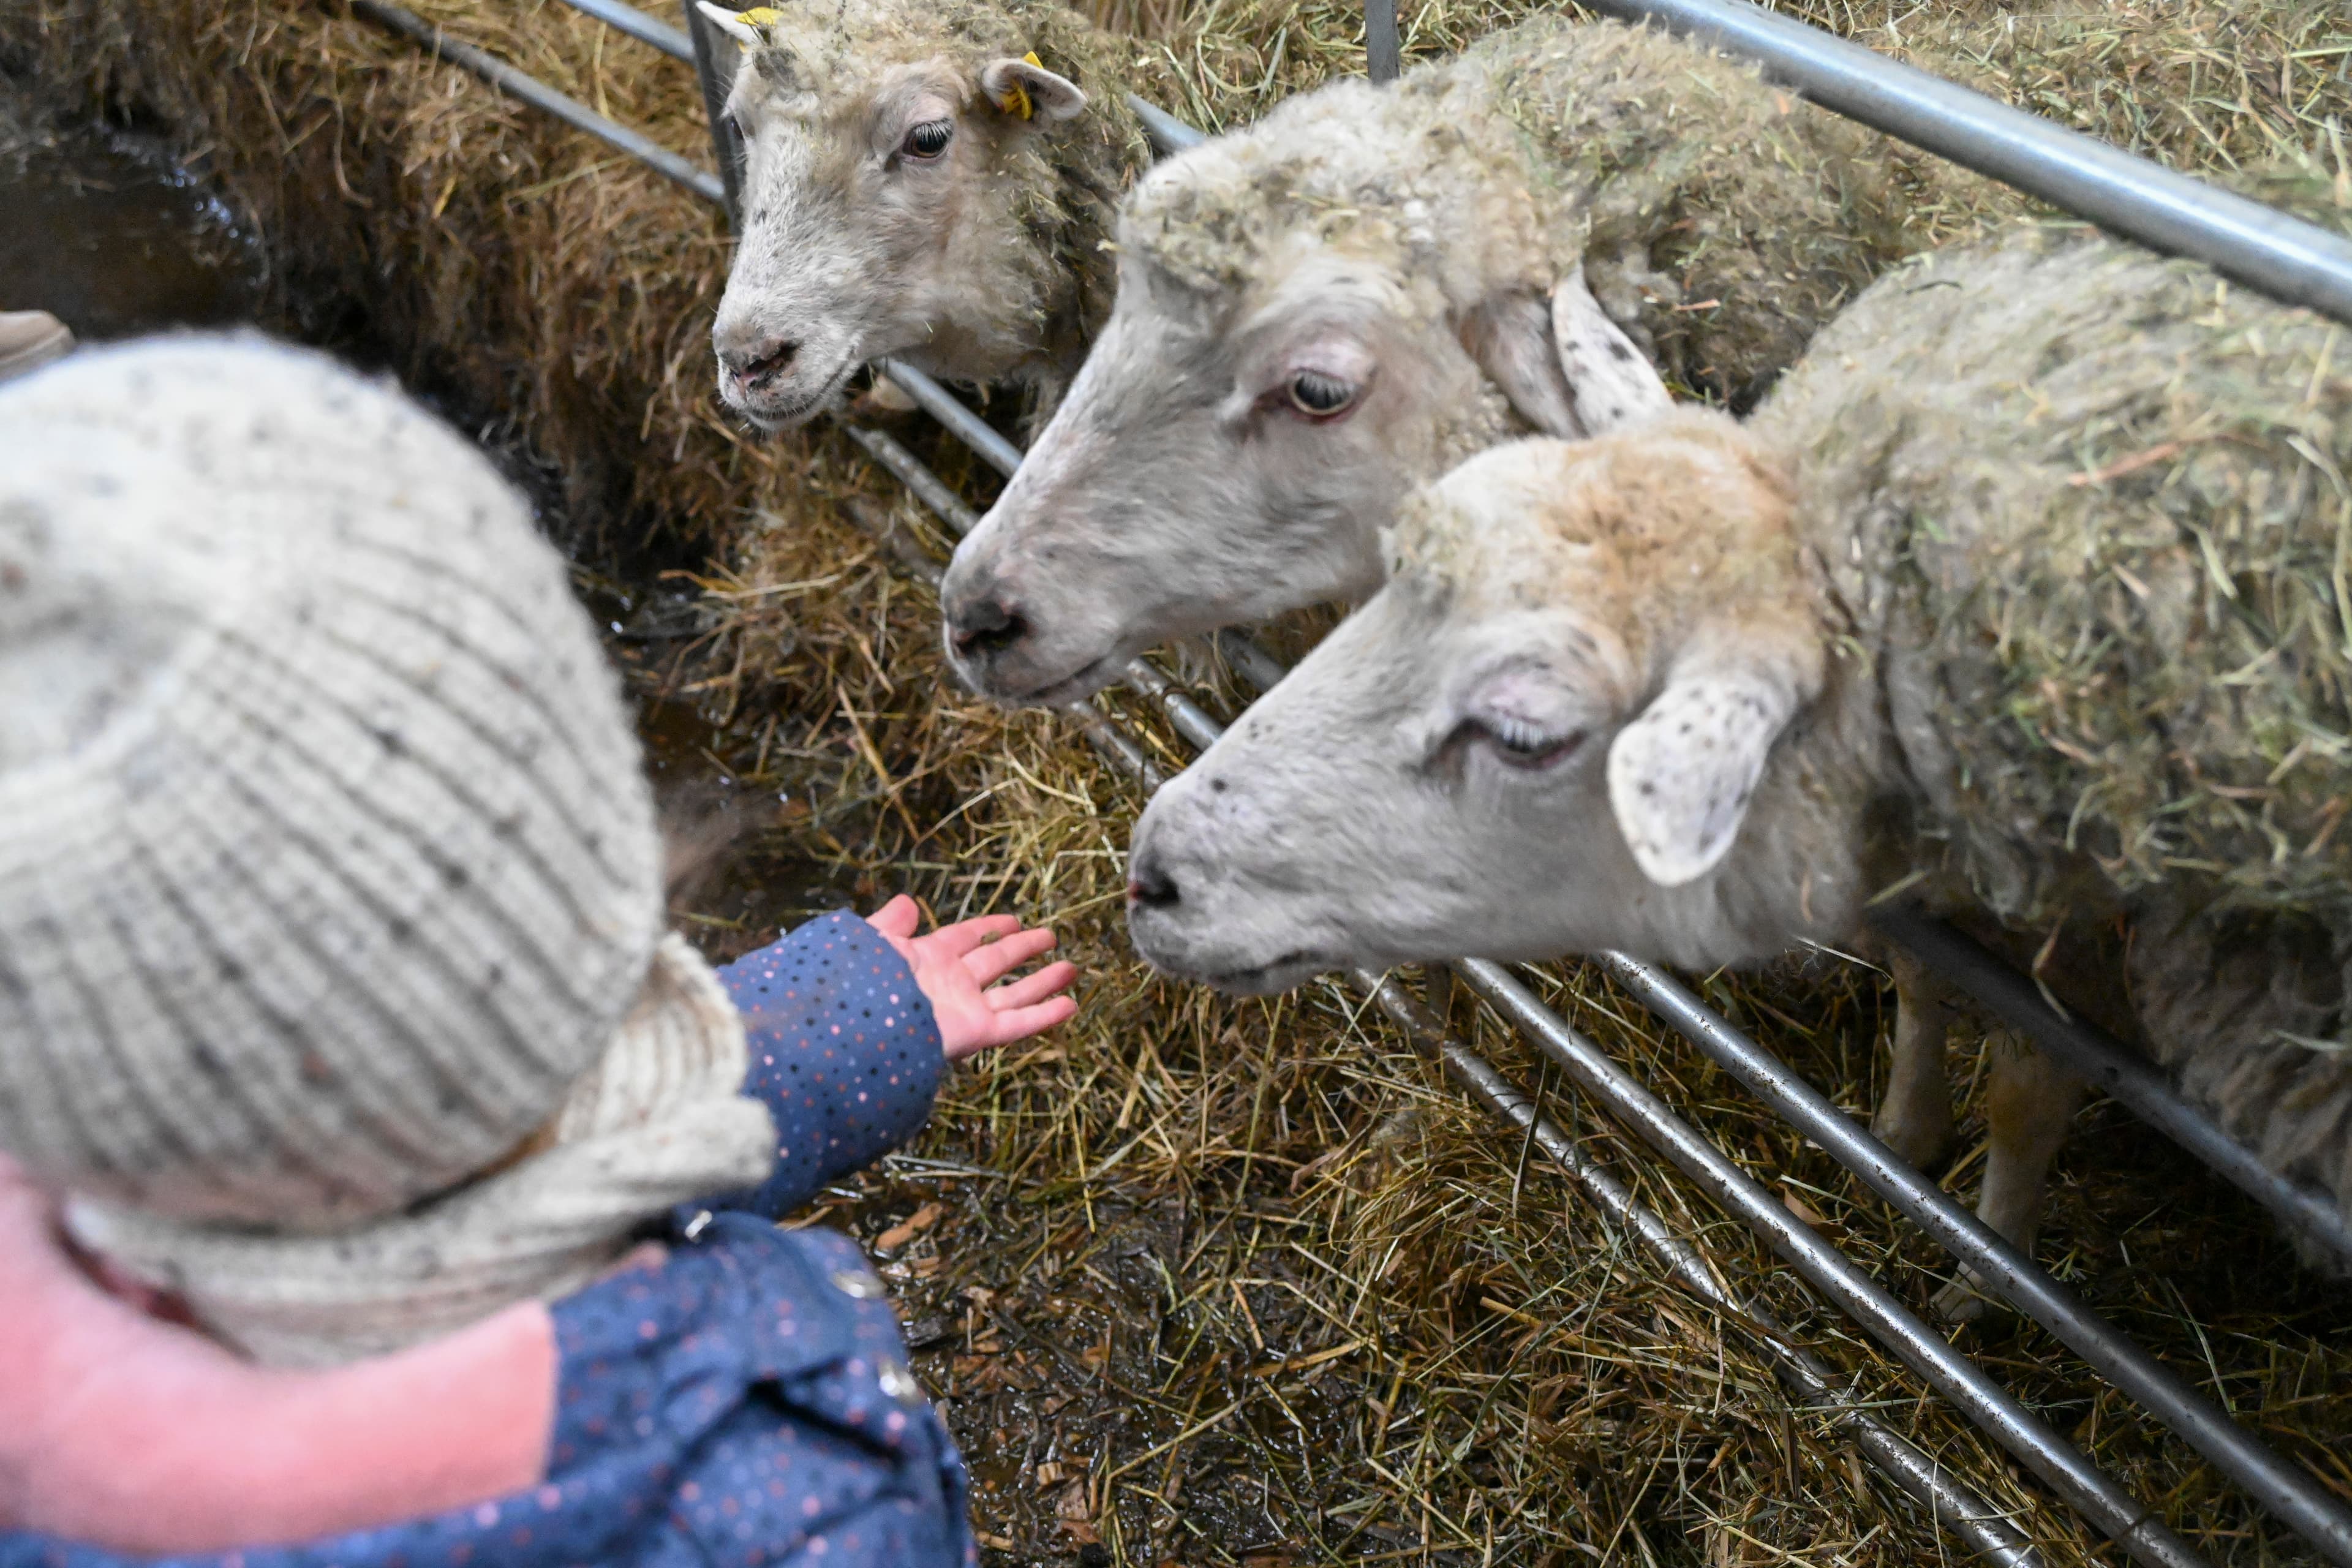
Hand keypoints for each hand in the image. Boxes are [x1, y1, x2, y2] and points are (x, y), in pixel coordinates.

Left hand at [865, 894, 1078, 1061]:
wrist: (855, 1025)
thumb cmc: (859, 980)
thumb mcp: (872, 941)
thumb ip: (891, 924)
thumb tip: (908, 903)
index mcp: (926, 959)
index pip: (965, 938)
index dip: (988, 926)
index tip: (1013, 919)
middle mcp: (951, 984)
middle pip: (996, 962)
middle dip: (1023, 949)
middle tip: (1050, 937)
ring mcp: (965, 1009)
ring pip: (1014, 993)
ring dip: (1043, 981)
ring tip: (1072, 968)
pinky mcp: (976, 1033)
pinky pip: (1017, 1023)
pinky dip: (1044, 1014)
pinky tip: (1070, 1004)